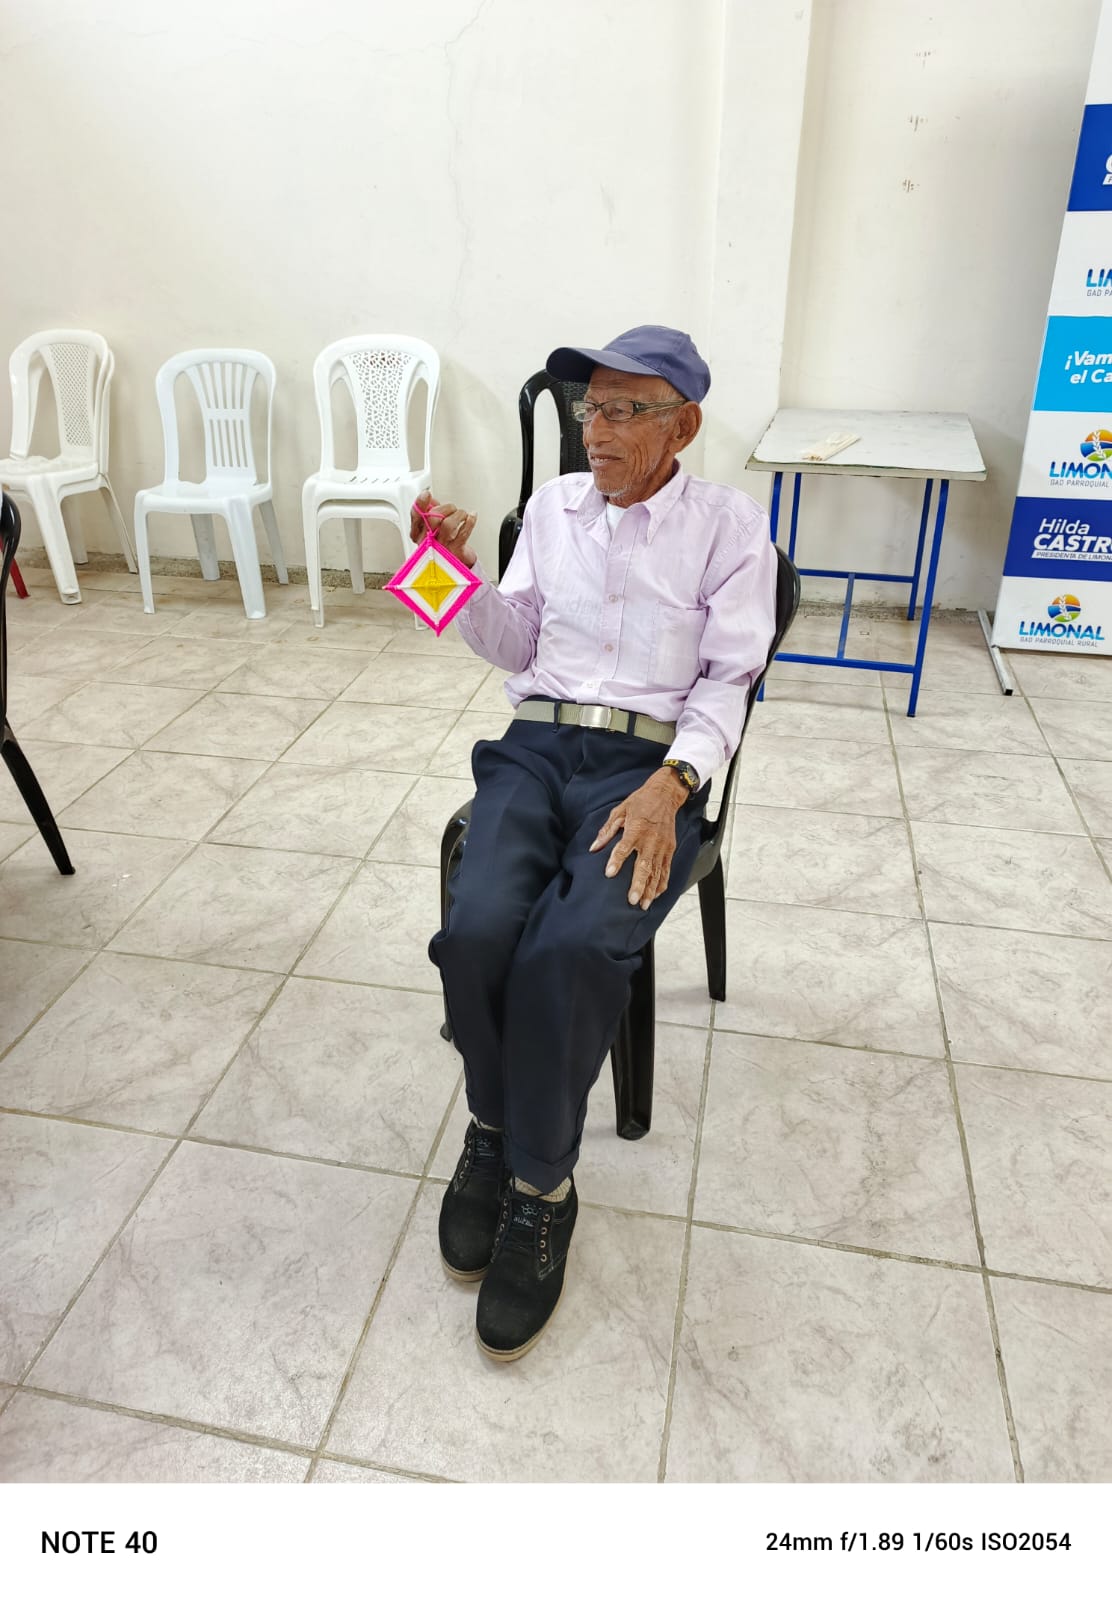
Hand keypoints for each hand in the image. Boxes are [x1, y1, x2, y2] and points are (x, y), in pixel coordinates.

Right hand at [411, 490, 477, 568]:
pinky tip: (471, 516)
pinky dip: (470, 521)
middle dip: (444, 508)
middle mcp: (428, 542)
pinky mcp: (456, 552)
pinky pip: (464, 533)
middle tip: (451, 508)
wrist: (452, 567)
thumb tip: (430, 499)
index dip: (420, 504)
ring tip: (462, 514)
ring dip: (458, 514)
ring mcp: (441, 548)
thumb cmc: (442, 545)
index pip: (416, 516)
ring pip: (448, 525)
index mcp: (418, 534)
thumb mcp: (431, 527)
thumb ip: (429, 512)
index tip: (426, 494)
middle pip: (432, 518)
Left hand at [589, 769, 687, 909]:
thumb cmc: (641, 801)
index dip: (616, 861)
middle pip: (644, 866)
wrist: (665, 794)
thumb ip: (607, 830)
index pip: (624, 848)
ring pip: (657, 872)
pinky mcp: (670, 848)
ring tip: (644, 904)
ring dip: (650, 889)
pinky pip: (666, 869)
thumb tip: (594, 847)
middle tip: (632, 900)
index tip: (609, 873)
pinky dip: (662, 883)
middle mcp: (650, 839)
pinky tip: (656, 894)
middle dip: (638, 884)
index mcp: (636, 828)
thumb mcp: (620, 811)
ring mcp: (662, 846)